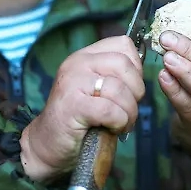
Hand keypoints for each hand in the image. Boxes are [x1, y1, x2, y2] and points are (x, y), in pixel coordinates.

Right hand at [21, 35, 144, 181]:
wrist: (48, 144)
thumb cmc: (78, 118)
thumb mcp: (96, 89)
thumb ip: (115, 76)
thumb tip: (143, 73)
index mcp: (85, 56)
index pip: (122, 45)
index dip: (135, 68)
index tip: (131, 88)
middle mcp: (77, 64)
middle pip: (124, 64)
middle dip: (136, 90)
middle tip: (129, 109)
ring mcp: (72, 83)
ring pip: (119, 89)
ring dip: (129, 112)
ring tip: (122, 123)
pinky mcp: (72, 106)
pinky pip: (110, 110)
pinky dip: (119, 122)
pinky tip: (112, 129)